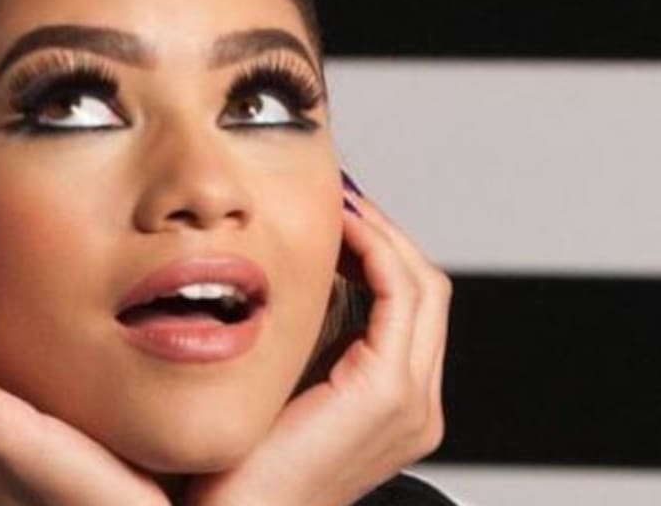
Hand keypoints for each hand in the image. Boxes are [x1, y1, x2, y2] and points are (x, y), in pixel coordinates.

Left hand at [186, 182, 450, 505]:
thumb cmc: (237, 465)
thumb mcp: (277, 384)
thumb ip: (299, 341)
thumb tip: (284, 277)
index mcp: (392, 403)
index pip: (406, 305)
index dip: (378, 251)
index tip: (335, 213)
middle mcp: (414, 404)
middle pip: (424, 288)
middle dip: (384, 233)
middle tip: (339, 195)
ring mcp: (409, 402)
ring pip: (420, 284)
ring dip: (380, 233)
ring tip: (337, 203)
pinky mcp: (387, 393)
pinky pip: (399, 295)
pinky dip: (374, 249)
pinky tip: (337, 227)